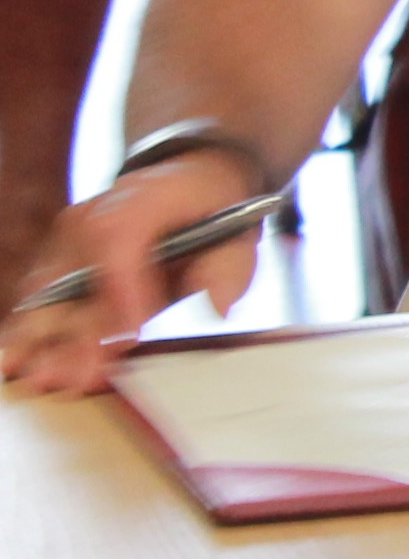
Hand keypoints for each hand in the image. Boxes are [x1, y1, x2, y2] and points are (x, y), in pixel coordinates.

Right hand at [2, 150, 263, 397]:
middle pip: (77, 278)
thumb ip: (229, 269)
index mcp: (141, 198)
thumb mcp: (237, 232)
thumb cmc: (212, 210)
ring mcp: (66, 237)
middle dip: (76, 333)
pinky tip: (15, 361)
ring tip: (32, 375)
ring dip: (40, 337)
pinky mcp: (55, 258)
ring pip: (49, 293)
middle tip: (74, 378)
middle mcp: (91, 215)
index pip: (118, 241)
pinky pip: (39, 297)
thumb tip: (220, 306)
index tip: (127, 338)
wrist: (187, 180)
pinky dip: (29, 329)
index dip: (120, 291)